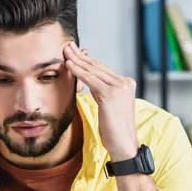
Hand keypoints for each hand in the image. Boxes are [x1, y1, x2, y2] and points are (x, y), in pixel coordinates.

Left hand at [64, 41, 138, 161]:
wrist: (124, 145)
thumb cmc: (114, 130)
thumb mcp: (108, 106)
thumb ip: (102, 92)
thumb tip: (89, 83)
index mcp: (126, 84)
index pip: (102, 69)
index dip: (86, 60)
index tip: (75, 52)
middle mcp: (125, 83)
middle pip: (97, 66)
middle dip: (80, 56)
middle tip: (67, 46)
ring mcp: (119, 87)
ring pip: (93, 70)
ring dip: (77, 60)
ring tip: (65, 51)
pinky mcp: (111, 94)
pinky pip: (90, 79)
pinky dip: (78, 71)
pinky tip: (68, 64)